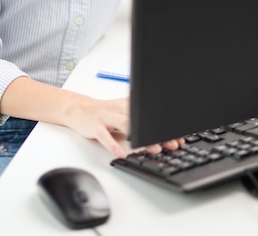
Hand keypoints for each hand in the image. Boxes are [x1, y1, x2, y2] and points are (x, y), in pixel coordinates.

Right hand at [62, 93, 182, 157]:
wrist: (78, 109)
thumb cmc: (103, 114)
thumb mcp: (122, 113)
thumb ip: (139, 122)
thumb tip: (163, 135)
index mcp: (128, 104)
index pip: (149, 113)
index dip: (165, 125)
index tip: (179, 136)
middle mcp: (118, 108)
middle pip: (141, 119)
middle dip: (158, 131)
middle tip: (173, 143)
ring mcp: (106, 116)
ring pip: (125, 125)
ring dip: (141, 137)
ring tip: (154, 148)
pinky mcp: (95, 125)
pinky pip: (105, 136)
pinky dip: (113, 145)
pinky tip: (121, 153)